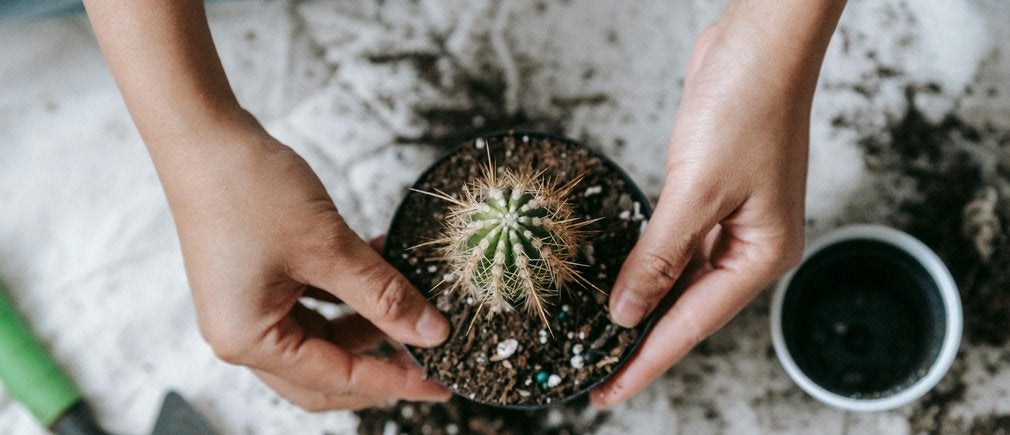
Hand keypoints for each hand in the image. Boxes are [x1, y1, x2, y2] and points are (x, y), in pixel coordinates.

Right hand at [170, 121, 450, 409]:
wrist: (203, 133)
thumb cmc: (247, 187)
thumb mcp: (329, 246)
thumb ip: (384, 295)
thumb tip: (431, 331)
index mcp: (248, 339)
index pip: (336, 379)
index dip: (393, 381)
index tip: (438, 383)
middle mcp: (241, 332)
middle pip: (324, 373)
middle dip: (378, 365)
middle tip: (428, 358)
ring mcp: (246, 306)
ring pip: (322, 336)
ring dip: (367, 323)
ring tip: (410, 300)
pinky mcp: (255, 280)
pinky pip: (312, 303)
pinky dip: (348, 293)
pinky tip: (381, 265)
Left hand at [592, 0, 844, 406]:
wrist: (758, 42)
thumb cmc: (747, 106)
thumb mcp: (696, 190)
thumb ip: (659, 256)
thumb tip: (627, 311)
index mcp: (762, 254)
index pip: (692, 324)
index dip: (645, 362)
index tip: (608, 392)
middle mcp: (751, 245)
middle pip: (687, 308)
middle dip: (640, 340)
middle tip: (594, 373)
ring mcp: (733, 219)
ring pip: (679, 278)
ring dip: (642, 304)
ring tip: (601, 338)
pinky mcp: (711, 195)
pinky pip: (674, 245)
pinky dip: (648, 264)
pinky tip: (623, 281)